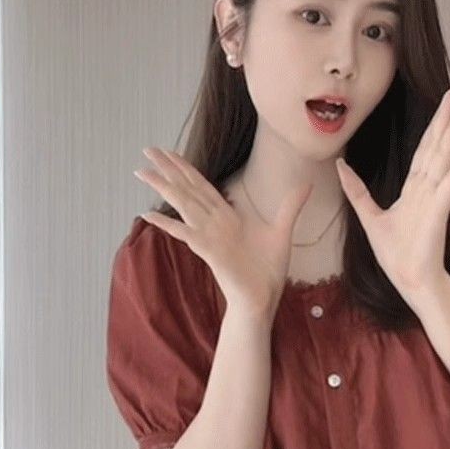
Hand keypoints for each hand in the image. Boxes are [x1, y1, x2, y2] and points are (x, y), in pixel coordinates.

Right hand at [134, 148, 312, 313]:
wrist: (263, 298)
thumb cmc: (267, 270)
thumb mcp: (282, 230)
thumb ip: (291, 205)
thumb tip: (307, 183)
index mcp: (227, 217)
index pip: (202, 186)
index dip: (186, 168)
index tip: (169, 152)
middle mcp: (214, 223)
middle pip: (187, 189)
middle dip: (168, 169)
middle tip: (146, 149)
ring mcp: (208, 237)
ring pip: (182, 205)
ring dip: (163, 188)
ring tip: (141, 171)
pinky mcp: (208, 252)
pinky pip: (185, 235)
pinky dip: (167, 225)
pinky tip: (148, 214)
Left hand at [335, 86, 449, 299]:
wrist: (409, 279)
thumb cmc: (396, 255)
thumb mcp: (369, 217)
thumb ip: (357, 191)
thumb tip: (340, 166)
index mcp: (413, 189)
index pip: (423, 150)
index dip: (431, 126)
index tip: (441, 104)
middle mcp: (427, 188)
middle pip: (437, 146)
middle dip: (446, 118)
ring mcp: (436, 197)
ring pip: (445, 156)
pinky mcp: (440, 209)